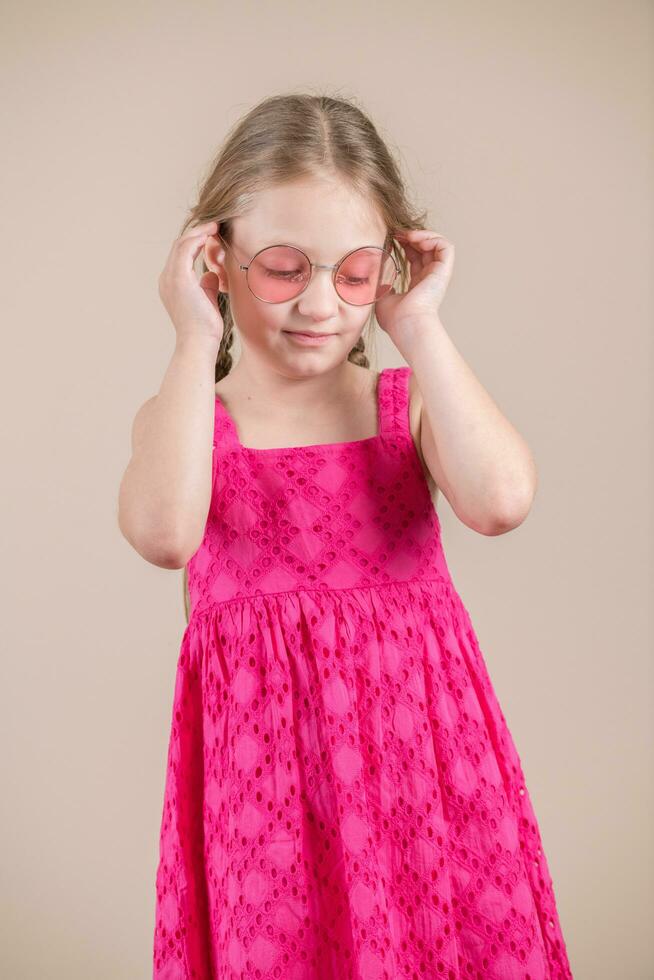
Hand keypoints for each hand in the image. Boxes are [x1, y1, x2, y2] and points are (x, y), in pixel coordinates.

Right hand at [158, 220, 224, 345]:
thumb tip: (212, 273)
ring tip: (215, 226)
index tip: (213, 234)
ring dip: (199, 232)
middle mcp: (167, 278)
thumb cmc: (205, 328)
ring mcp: (170, 278)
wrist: (198, 343)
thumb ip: (207, 284)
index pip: (181, 255)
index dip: (196, 241)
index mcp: (172, 283)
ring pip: (181, 244)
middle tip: (215, 224)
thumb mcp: (207, 300)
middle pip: (179, 245)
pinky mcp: (179, 279)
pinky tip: (210, 235)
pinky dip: (198, 239)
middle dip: (198, 232)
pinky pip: (186, 250)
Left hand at [374, 229, 454, 339]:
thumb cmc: (394, 318)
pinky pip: (445, 246)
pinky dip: (432, 238)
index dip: (404, 245)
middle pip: (424, 249)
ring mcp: (437, 274)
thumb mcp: (382, 295)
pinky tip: (416, 240)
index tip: (390, 239)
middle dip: (411, 237)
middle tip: (396, 233)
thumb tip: (374, 269)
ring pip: (436, 244)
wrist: (405, 324)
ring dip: (422, 235)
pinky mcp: (444, 271)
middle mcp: (429, 278)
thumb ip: (381, 282)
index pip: (413, 258)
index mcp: (417, 285)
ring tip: (407, 235)